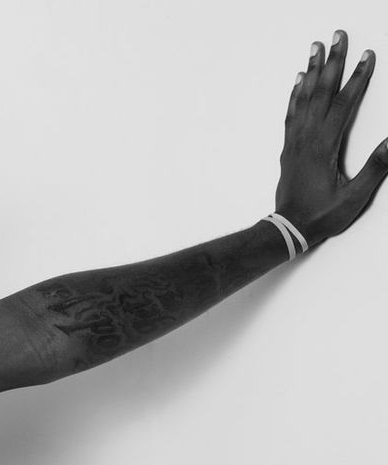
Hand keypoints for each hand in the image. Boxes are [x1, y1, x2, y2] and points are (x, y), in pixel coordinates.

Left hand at [276, 29, 387, 244]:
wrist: (288, 228)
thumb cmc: (322, 215)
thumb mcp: (355, 196)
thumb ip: (376, 167)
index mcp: (324, 146)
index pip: (344, 103)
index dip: (357, 78)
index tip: (367, 55)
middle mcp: (306, 138)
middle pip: (321, 92)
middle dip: (332, 62)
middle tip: (337, 35)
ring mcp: (294, 141)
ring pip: (303, 98)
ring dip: (312, 71)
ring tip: (316, 47)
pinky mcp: (288, 147)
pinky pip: (291, 112)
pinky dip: (296, 93)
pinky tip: (299, 80)